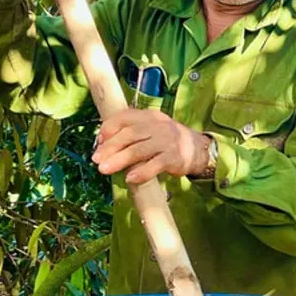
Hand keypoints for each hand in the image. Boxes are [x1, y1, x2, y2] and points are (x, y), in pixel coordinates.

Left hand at [92, 109, 211, 183]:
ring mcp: (167, 141)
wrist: (198, 148)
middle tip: (96, 160)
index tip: (98, 142)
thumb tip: (102, 146)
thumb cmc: (166, 141)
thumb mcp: (150, 130)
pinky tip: (130, 179)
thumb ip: (130, 134)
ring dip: (119, 160)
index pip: (124, 117)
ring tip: (104, 170)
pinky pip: (155, 165)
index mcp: (148, 116)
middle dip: (110, 147)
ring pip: (139, 150)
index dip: (109, 128)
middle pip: (130, 134)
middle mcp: (158, 126)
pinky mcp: (174, 158)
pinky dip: (141, 172)